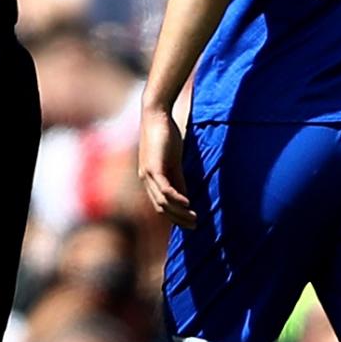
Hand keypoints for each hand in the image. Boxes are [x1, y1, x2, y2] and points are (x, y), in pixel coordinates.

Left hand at [138, 103, 196, 228]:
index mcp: (149, 179)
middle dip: (178, 219)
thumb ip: (178, 179)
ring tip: (195, 219)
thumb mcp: (174, 161)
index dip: (174, 216)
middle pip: (160, 208)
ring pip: (162, 202)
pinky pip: (165, 189)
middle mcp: (146, 179)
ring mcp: (148, 174)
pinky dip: (177, 199)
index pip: (160, 205)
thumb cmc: (166, 136)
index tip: (190, 223)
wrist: (156, 115)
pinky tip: (188, 204)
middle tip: (195, 226)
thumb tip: (185, 197)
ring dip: (180, 213)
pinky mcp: (154, 167)